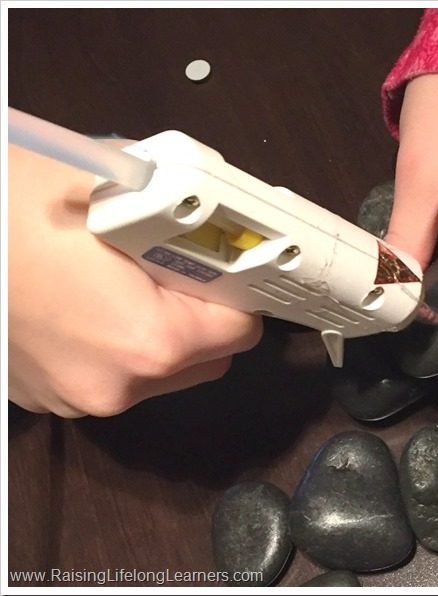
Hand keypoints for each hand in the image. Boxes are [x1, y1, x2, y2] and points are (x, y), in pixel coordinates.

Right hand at [9, 144, 262, 416]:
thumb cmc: (11, 197)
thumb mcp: (116, 183)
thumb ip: (187, 216)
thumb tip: (223, 223)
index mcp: (147, 341)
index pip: (243, 327)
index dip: (240, 286)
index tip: (227, 261)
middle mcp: (117, 386)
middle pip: (210, 356)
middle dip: (204, 311)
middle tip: (174, 262)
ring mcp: (77, 399)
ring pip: (163, 371)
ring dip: (161, 329)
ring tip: (120, 275)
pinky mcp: (47, 398)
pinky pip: (115, 373)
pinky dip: (117, 341)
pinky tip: (84, 297)